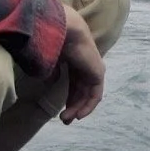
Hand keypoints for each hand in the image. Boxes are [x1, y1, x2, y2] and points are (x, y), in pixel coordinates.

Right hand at [58, 5, 104, 123]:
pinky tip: (78, 115)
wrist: (64, 30)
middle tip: (64, 120)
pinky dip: (87, 106)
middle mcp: (86, 66)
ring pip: (88, 95)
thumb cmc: (54, 40)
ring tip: (66, 119)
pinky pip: (95, 95)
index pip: (74, 84)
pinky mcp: (98, 74)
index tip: (60, 112)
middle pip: (81, 91)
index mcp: (75, 60)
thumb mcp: (51, 59)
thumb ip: (53, 71)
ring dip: (78, 109)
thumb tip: (52, 81)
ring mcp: (93, 70)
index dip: (69, 99)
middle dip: (73, 107)